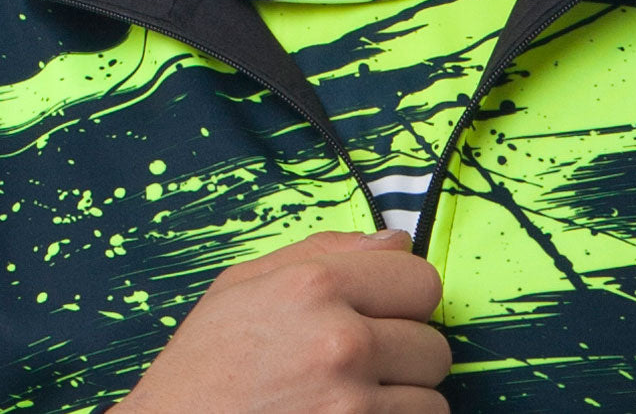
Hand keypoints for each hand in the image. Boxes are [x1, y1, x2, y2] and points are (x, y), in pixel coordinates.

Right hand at [115, 227, 450, 411]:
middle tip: (362, 363)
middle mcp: (342, 344)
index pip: (422, 281)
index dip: (405, 298)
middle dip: (405, 354)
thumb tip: (398, 239)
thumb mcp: (244, 284)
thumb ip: (327, 251)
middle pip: (434, 345)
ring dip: (400, 400)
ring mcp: (351, 406)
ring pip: (431, 399)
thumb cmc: (202, 367)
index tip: (385, 312)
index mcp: (316, 288)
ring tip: (351, 397)